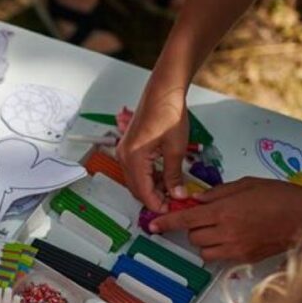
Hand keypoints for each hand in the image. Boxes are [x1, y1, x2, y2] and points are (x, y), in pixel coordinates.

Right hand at [117, 83, 189, 211]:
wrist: (163, 91)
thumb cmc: (167, 112)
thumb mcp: (176, 148)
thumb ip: (174, 175)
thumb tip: (177, 194)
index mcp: (133, 158)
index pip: (143, 191)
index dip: (157, 204)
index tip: (171, 210)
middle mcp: (124, 156)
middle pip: (136, 189)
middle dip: (153, 198)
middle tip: (173, 203)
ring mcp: (124, 151)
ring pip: (135, 181)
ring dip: (151, 188)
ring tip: (172, 190)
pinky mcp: (129, 147)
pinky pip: (135, 170)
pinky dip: (148, 177)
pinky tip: (163, 177)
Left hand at [150, 178, 301, 261]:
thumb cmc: (280, 196)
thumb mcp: (245, 185)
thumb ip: (217, 193)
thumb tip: (197, 200)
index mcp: (224, 211)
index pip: (185, 219)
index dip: (166, 223)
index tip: (154, 225)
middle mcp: (226, 233)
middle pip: (193, 236)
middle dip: (194, 227)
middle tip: (207, 217)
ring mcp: (236, 248)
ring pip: (204, 251)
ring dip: (205, 240)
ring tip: (220, 228)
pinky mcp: (245, 258)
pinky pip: (220, 258)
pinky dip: (218, 249)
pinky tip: (232, 237)